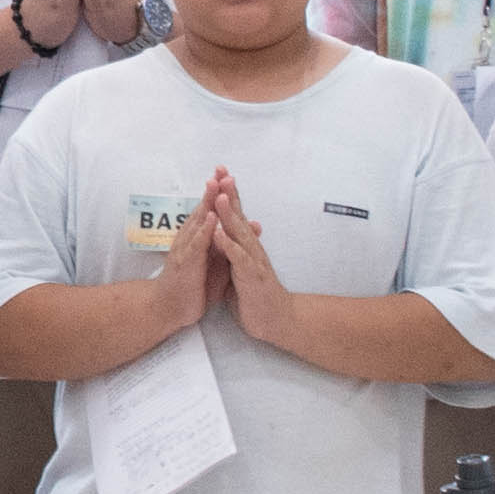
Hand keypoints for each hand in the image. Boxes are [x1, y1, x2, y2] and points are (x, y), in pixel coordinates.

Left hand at [204, 173, 292, 335]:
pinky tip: (219, 234)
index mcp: (246, 247)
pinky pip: (238, 259)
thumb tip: (225, 237)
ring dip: (230, 215)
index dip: (229, 196)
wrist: (276, 321)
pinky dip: (228, 245)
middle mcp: (251, 249)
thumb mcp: (239, 270)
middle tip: (223, 172)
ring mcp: (253, 262)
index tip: (220, 175)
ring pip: (240, 234)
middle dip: (231, 194)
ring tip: (220, 196)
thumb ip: (234, 252)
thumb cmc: (255, 296)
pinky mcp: (251, 277)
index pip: (237, 216)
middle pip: (240, 217)